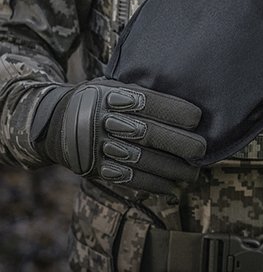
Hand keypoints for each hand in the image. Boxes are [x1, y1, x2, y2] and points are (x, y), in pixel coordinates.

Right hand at [30, 79, 205, 193]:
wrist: (52, 122)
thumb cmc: (99, 98)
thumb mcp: (112, 84)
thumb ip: (140, 89)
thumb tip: (184, 89)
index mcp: (112, 95)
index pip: (147, 102)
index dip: (173, 110)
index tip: (198, 118)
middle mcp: (104, 121)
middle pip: (146, 133)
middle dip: (178, 143)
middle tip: (202, 150)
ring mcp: (98, 147)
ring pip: (139, 160)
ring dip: (170, 169)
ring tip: (194, 174)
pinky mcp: (95, 168)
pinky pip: (126, 178)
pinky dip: (152, 184)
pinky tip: (172, 188)